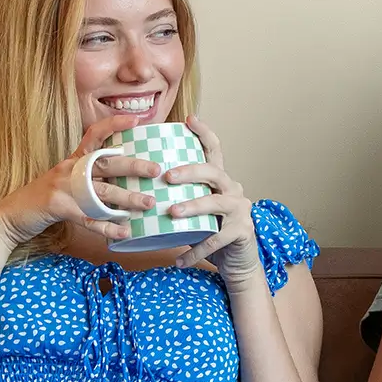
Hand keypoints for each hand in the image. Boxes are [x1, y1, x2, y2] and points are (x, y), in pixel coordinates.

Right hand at [0, 115, 156, 247]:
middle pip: (106, 164)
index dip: (114, 124)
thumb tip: (120, 182)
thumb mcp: (65, 182)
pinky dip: (108, 227)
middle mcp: (69, 169)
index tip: (136, 121)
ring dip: (127, 199)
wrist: (9, 216)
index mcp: (73, 160)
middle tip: (156, 170)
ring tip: (148, 203)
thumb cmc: (43, 200)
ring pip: (101, 192)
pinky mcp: (58, 207)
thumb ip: (88, 178)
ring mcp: (63, 188)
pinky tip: (124, 231)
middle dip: (133, 166)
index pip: (94, 135)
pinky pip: (88, 218)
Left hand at [163, 119, 265, 288]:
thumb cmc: (210, 231)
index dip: (204, 133)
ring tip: (172, 213)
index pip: (214, 150)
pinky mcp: (241, 232)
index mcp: (221, 180)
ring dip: (192, 207)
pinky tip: (180, 259)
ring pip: (215, 203)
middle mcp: (233, 190)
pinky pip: (216, 239)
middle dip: (190, 171)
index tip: (189, 119)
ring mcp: (240, 210)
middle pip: (213, 172)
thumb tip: (140, 190)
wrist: (237, 262)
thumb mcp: (196, 210)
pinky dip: (196, 250)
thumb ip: (180, 197)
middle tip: (167, 177)